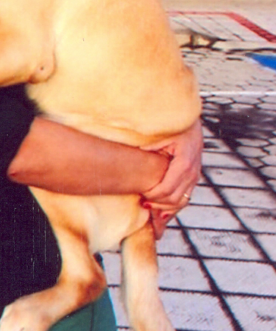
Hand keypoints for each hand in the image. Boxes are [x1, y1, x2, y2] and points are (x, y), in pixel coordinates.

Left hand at [140, 119, 202, 236]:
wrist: (188, 118)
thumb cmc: (171, 124)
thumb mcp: (159, 133)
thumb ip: (149, 147)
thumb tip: (135, 157)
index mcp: (184, 161)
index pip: (167, 189)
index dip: (153, 196)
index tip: (141, 197)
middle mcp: (192, 170)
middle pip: (175, 199)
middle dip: (158, 204)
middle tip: (142, 204)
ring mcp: (196, 174)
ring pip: (182, 201)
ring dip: (166, 208)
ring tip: (150, 208)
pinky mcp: (194, 176)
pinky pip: (186, 196)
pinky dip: (174, 206)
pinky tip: (162, 212)